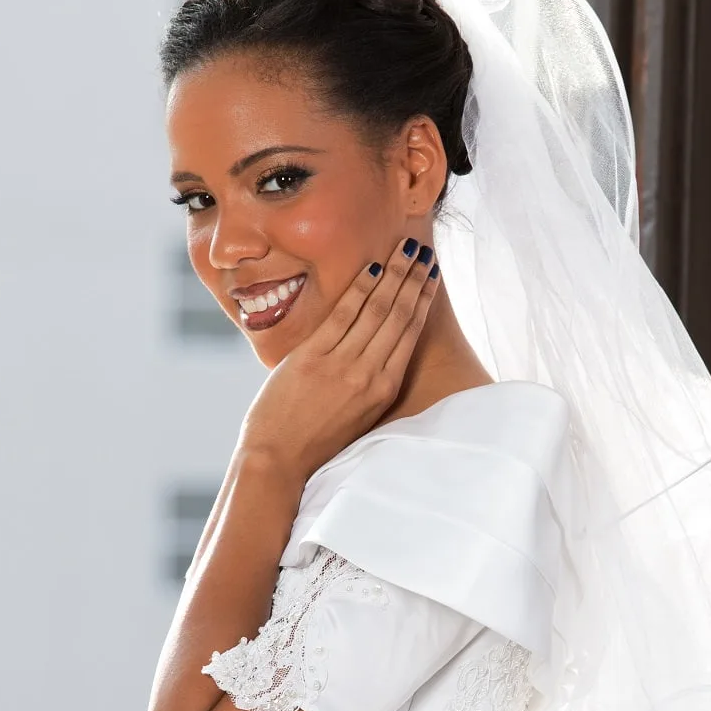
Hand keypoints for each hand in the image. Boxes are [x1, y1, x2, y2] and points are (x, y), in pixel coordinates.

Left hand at [234, 237, 440, 479]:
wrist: (278, 460)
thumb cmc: (317, 440)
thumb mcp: (359, 414)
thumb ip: (373, 381)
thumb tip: (383, 347)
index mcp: (384, 389)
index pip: (410, 332)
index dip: (423, 299)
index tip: (432, 275)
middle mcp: (369, 374)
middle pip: (399, 315)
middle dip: (414, 278)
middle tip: (425, 251)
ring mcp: (342, 364)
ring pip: (377, 309)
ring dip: (394, 275)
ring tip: (405, 250)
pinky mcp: (313, 358)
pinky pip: (343, 314)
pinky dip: (360, 288)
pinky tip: (372, 267)